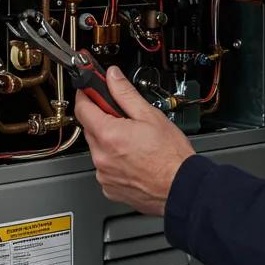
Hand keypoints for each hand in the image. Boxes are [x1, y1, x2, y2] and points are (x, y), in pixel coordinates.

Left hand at [74, 66, 195, 214]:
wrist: (182, 187)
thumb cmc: (170, 155)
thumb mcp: (150, 115)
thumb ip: (125, 93)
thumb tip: (112, 76)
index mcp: (109, 135)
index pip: (82, 108)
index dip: (86, 95)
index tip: (90, 90)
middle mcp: (101, 156)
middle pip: (90, 128)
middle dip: (102, 119)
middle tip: (123, 117)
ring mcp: (104, 174)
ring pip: (98, 149)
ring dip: (109, 142)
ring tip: (134, 143)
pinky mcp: (109, 188)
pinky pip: (105, 168)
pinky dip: (114, 161)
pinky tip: (132, 159)